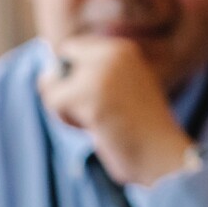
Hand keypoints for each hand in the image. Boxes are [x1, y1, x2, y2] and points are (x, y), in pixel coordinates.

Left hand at [36, 35, 193, 186]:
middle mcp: (112, 54)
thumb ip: (91, 78)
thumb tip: (44, 77)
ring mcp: (101, 73)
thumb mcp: (119, 92)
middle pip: (59, 66)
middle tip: (94, 114)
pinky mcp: (90, 95)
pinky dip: (66, 121)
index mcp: (122, 50)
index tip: (95, 99)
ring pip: (52, 85)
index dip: (72, 77)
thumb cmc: (140, 132)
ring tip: (96, 123)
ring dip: (65, 110)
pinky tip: (92, 129)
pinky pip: (53, 102)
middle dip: (65, 92)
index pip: (72, 50)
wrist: (163, 156)